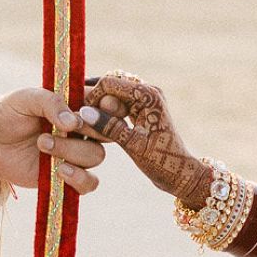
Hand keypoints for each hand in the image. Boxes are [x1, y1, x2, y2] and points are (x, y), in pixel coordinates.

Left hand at [0, 88, 105, 196]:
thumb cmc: (8, 113)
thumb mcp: (25, 98)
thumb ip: (50, 103)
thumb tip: (74, 123)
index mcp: (77, 105)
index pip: (108, 104)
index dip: (112, 106)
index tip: (98, 106)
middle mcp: (82, 130)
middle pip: (108, 132)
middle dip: (92, 129)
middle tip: (68, 125)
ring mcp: (75, 154)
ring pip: (96, 156)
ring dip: (72, 151)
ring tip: (42, 144)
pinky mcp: (66, 176)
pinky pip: (89, 183)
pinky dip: (79, 178)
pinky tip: (59, 170)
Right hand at [81, 72, 208, 206]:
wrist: (180, 172)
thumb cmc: (160, 161)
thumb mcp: (133, 145)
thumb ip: (109, 127)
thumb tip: (84, 113)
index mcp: (148, 95)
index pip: (109, 83)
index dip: (90, 97)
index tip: (78, 116)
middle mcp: (148, 91)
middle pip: (110, 85)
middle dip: (92, 99)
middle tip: (75, 117)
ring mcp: (146, 98)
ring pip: (113, 93)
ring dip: (97, 105)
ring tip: (81, 120)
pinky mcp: (143, 107)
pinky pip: (119, 102)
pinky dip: (106, 110)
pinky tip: (92, 122)